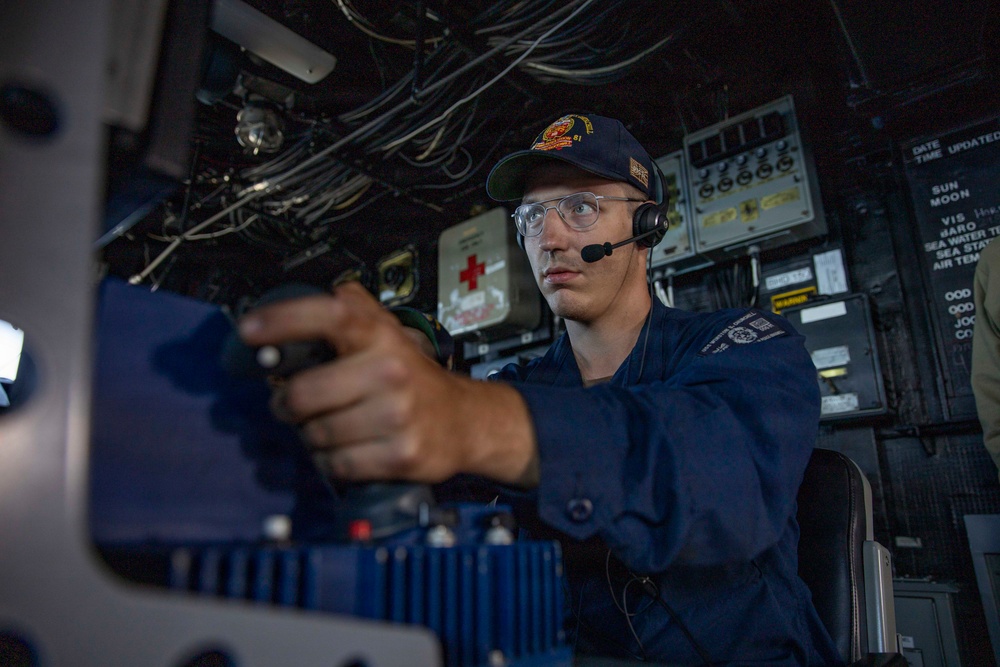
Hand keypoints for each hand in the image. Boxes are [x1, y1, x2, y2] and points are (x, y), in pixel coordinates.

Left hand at [238, 282, 538, 485]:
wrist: (467, 420)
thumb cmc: (415, 376)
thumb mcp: (390, 331)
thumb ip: (353, 308)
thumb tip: (311, 294)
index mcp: (381, 335)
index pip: (328, 316)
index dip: (282, 321)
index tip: (248, 331)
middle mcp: (390, 370)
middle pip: (304, 393)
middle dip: (287, 404)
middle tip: (291, 405)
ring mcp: (397, 415)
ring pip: (316, 434)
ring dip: (310, 435)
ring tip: (327, 427)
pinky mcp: (400, 455)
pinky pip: (336, 465)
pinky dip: (330, 462)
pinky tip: (344, 450)